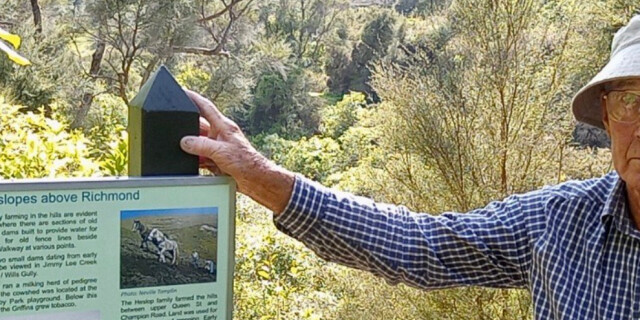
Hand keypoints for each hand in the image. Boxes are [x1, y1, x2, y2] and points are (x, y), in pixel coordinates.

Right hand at [180, 89, 293, 213]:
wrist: (255, 179)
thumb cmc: (245, 161)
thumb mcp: (220, 151)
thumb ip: (201, 145)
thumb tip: (185, 141)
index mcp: (223, 126)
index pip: (206, 107)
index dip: (194, 98)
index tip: (183, 91)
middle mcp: (220, 134)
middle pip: (199, 126)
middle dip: (187, 127)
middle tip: (174, 126)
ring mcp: (218, 146)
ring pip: (198, 143)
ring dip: (191, 146)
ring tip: (180, 148)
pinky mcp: (217, 159)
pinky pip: (200, 156)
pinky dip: (194, 159)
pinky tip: (189, 162)